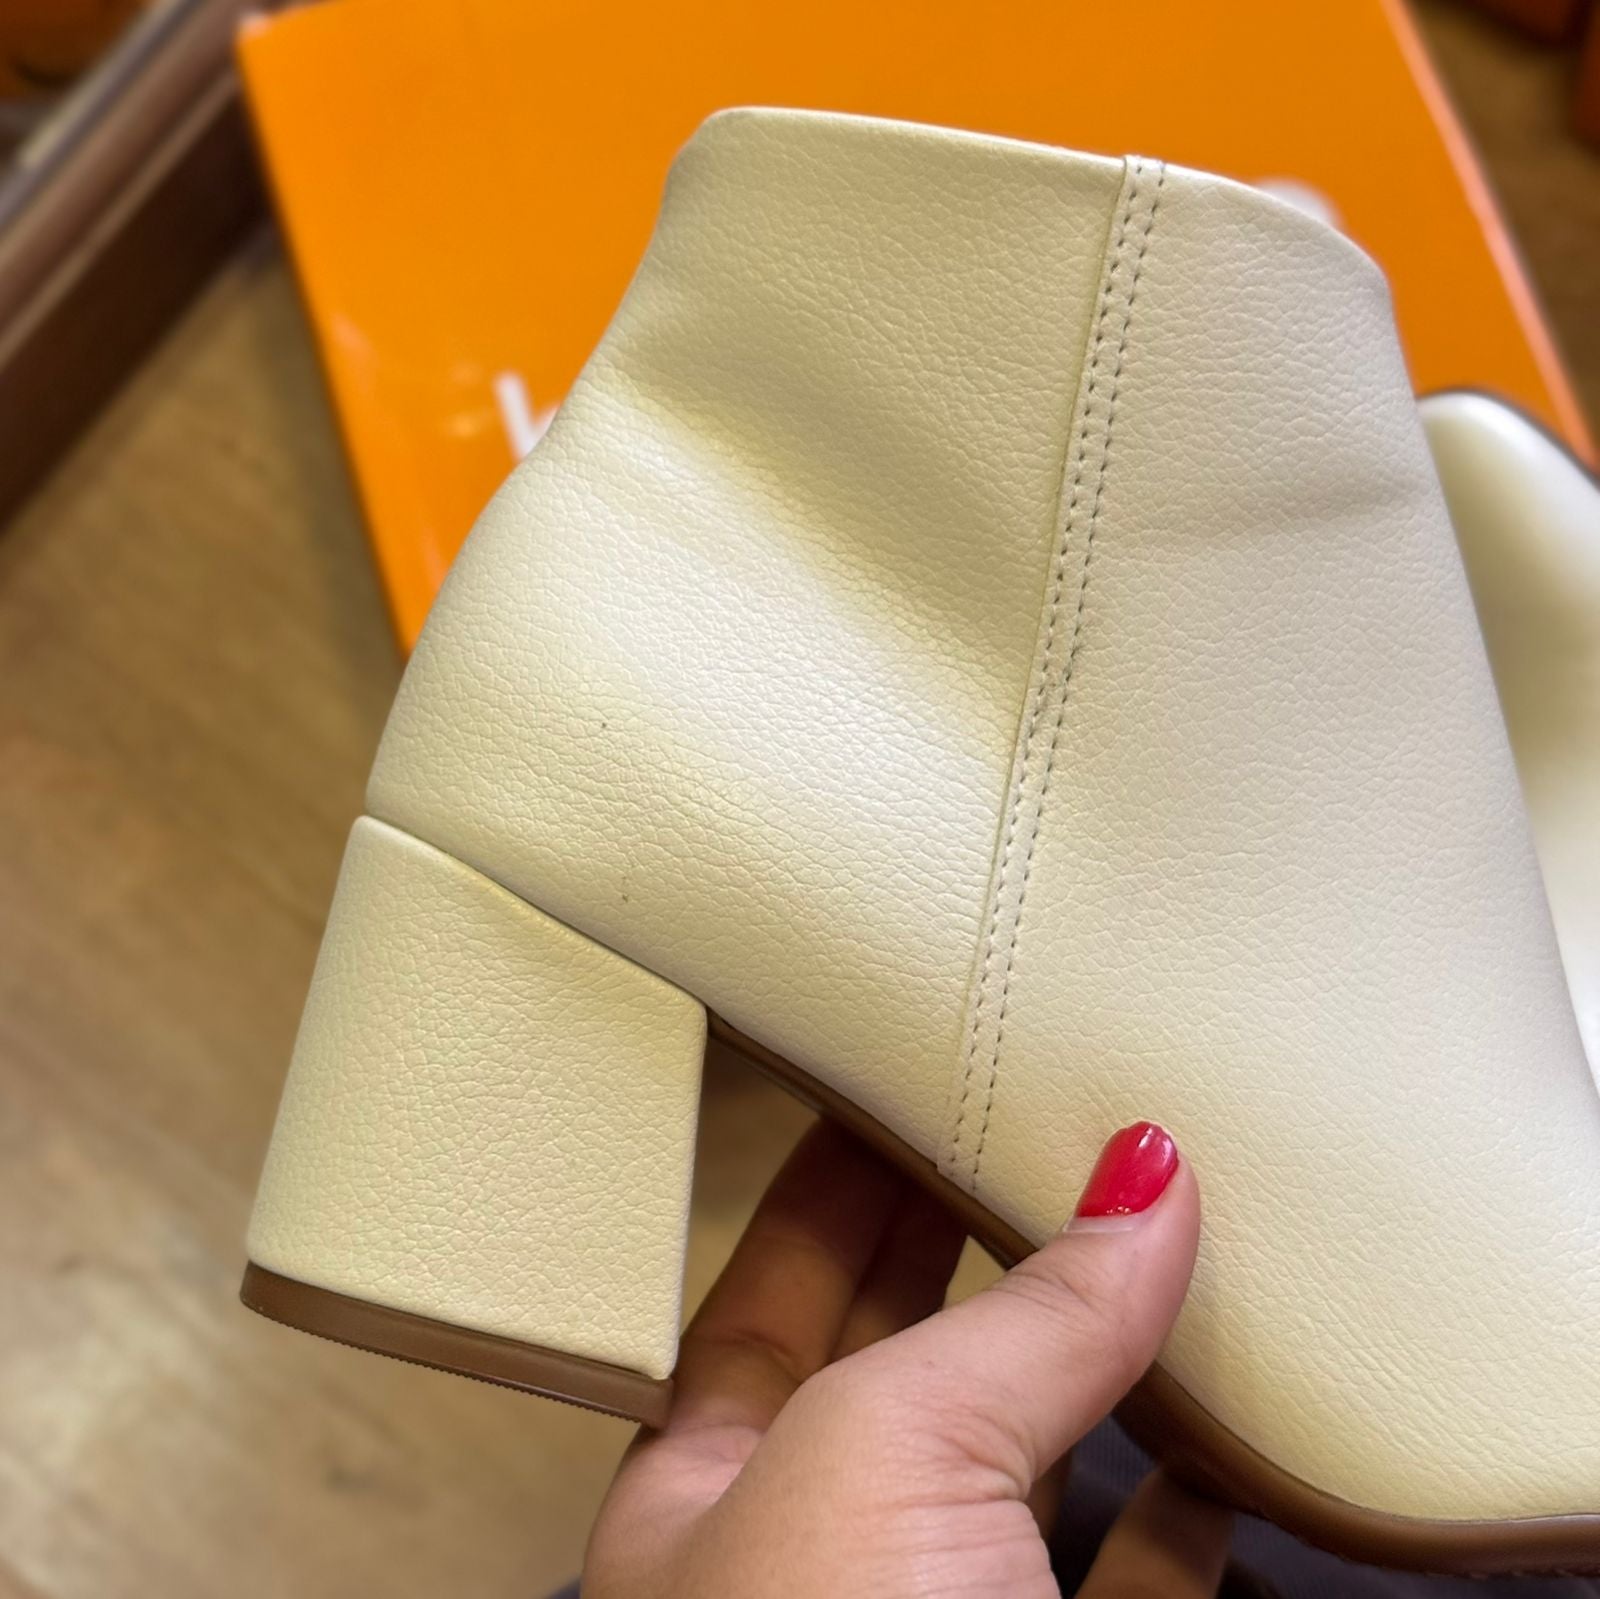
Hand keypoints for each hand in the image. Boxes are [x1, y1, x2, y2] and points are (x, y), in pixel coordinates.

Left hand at [583, 1117, 1227, 1596]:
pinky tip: (1207, 1458)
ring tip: (1134, 1252)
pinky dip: (1180, 1521)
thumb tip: (1136, 1185)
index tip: (892, 1086)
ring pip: (1025, 1476)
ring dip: (1089, 1371)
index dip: (833, 1187)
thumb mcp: (881, 1460)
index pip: (769, 1293)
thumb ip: (1015, 1322)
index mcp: (709, 1499)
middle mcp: (816, 1573)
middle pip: (904, 1367)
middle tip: (1021, 1129)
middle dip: (964, 1248)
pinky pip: (1131, 1594)